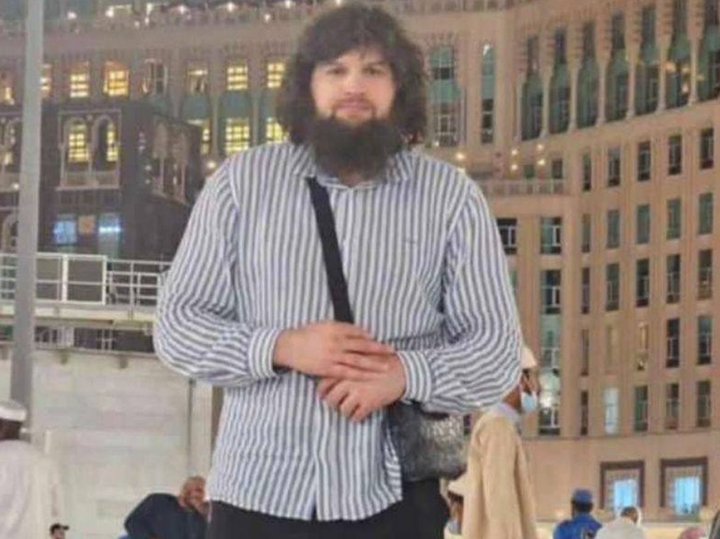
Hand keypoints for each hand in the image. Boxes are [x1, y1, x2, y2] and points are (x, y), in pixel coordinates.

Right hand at [273, 321, 394, 379]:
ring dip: (374, 364)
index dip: (370, 337)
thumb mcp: (324, 325)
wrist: (290, 347)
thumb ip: (342, 328)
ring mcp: (333, 356)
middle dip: (379, 349)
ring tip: (386, 367)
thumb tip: (361, 332)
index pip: (358, 332)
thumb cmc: (307, 334)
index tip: (380, 340)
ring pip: (358, 361)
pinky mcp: (328, 369)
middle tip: (392, 351)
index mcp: (336, 328)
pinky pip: (347, 372)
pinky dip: (360, 374)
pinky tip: (369, 376)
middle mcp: (336, 341)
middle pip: (363, 346)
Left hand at [317, 354, 405, 421]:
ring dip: (345, 412)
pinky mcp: (369, 403)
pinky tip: (360, 415)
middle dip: (333, 404)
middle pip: (331, 399)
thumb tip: (333, 371)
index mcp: (345, 369)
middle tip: (337, 405)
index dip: (322, 392)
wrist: (401, 371)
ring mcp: (358, 393)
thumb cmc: (382, 362)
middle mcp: (348, 381)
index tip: (324, 395)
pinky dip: (357, 418)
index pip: (324, 384)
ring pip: (342, 410)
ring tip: (350, 411)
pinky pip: (356, 416)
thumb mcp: (361, 358)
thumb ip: (346, 364)